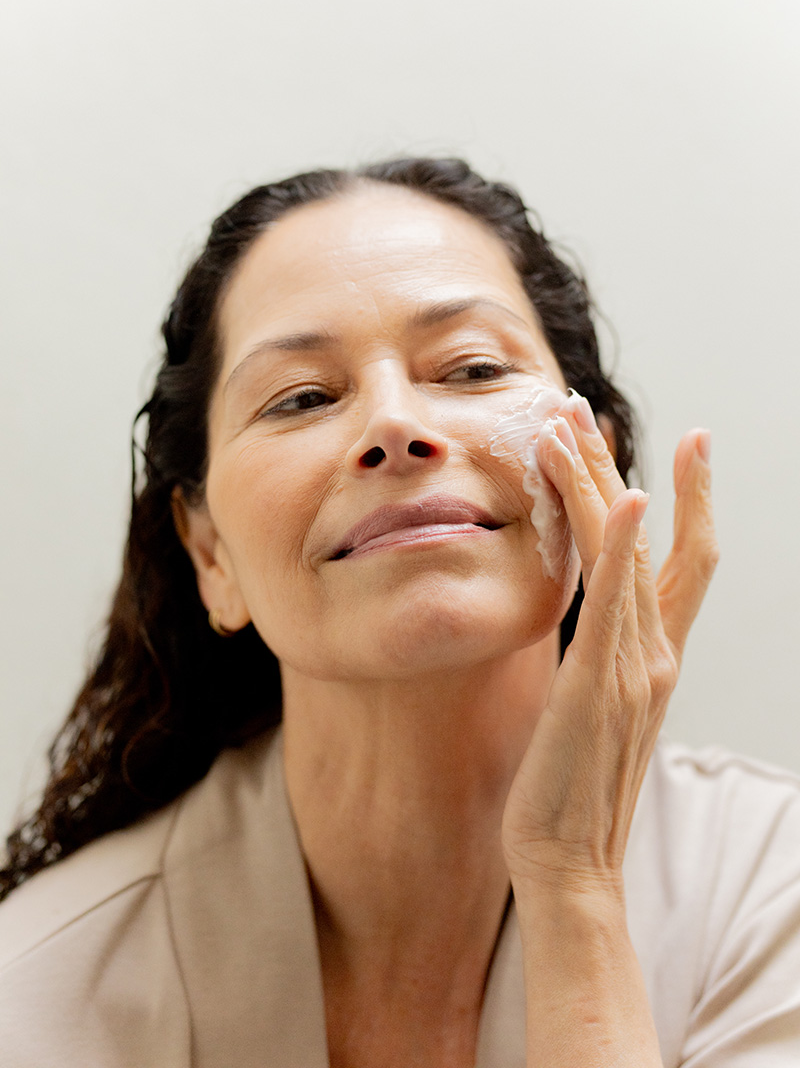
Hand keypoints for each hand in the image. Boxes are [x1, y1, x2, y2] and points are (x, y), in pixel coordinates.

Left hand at [501, 396, 717, 895]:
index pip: (680, 560)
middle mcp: (656, 655)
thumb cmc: (569, 786)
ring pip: (627, 554)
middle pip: (655, 540)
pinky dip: (624, 549)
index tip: (678, 445)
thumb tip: (589, 617)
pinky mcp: (597, 685)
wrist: (567, 862)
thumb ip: (600, 657)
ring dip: (601, 482)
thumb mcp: (591, 707)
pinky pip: (615, 605)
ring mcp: (633, 669)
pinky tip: (628, 499)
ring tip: (573, 422)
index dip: (686, 499)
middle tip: (589, 409)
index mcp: (654, 657)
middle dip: (625, 468)